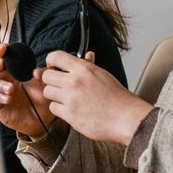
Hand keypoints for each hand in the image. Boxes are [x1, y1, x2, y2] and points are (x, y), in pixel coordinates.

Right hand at [0, 42, 55, 137]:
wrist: (42, 119)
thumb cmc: (42, 99)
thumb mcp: (46, 83)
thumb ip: (44, 73)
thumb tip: (36, 70)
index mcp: (14, 68)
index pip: (3, 54)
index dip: (0, 49)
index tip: (3, 49)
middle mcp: (4, 76)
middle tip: (1, 66)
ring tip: (11, 89)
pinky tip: (8, 99)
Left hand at [39, 51, 153, 146]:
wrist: (125, 117)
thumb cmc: (117, 97)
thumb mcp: (103, 75)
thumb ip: (90, 65)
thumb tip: (87, 54)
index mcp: (84, 68)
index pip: (55, 57)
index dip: (50, 62)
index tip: (52, 68)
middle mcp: (75, 81)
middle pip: (46, 76)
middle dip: (51, 81)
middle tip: (60, 86)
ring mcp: (71, 98)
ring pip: (48, 92)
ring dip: (55, 96)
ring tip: (68, 99)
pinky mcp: (70, 114)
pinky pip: (53, 108)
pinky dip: (60, 109)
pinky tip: (71, 109)